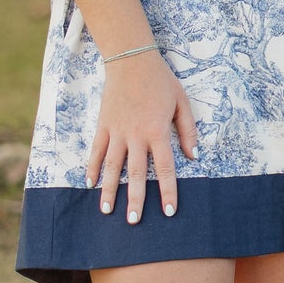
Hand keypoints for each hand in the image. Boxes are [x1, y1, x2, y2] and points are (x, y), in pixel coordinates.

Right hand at [88, 51, 199, 221]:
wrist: (131, 60)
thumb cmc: (161, 81)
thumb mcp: (182, 102)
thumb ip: (187, 130)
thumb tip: (194, 156)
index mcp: (157, 131)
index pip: (164, 168)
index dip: (167, 191)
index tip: (168, 211)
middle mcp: (136, 135)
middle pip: (136, 174)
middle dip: (135, 199)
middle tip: (133, 222)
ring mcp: (117, 131)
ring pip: (111, 167)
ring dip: (109, 191)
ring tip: (107, 211)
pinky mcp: (103, 125)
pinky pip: (96, 151)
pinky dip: (92, 168)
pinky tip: (89, 184)